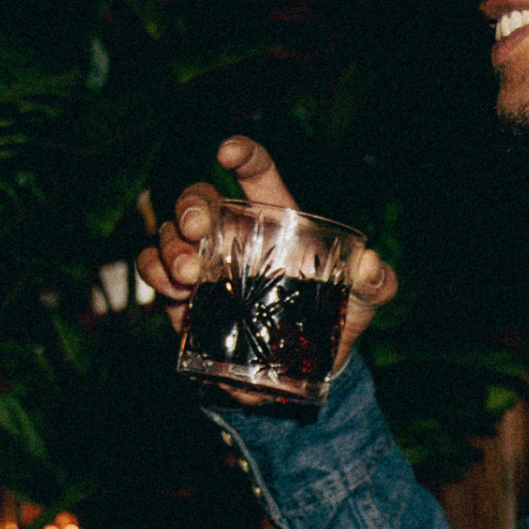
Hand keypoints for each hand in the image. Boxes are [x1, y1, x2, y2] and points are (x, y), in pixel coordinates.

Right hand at [136, 135, 396, 380]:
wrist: (300, 376)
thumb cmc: (333, 321)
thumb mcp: (362, 302)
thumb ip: (376, 283)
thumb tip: (371, 265)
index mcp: (277, 221)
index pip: (256, 173)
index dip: (242, 153)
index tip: (227, 152)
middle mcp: (235, 234)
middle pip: (199, 198)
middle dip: (190, 206)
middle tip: (198, 229)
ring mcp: (205, 264)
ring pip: (170, 233)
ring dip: (170, 246)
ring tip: (188, 273)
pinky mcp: (183, 297)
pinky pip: (153, 270)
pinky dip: (154, 274)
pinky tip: (173, 290)